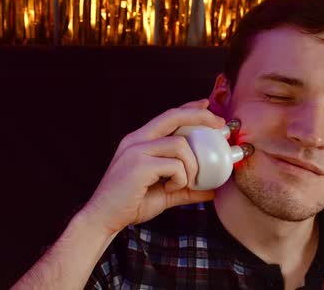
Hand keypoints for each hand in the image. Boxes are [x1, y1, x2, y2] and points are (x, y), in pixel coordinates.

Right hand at [80, 99, 225, 234]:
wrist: (103, 218)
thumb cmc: (131, 203)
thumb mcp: (165, 193)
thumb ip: (187, 189)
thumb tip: (211, 191)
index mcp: (139, 141)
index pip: (168, 116)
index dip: (188, 108)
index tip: (206, 105)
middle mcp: (137, 140)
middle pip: (174, 116)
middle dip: (200, 116)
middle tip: (220, 124)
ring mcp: (136, 150)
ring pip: (180, 145)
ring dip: (191, 166)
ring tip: (182, 182)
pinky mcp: (139, 164)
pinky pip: (175, 166)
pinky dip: (180, 180)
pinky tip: (168, 189)